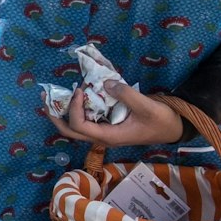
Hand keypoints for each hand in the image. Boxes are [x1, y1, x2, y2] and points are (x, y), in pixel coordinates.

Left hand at [43, 82, 186, 148]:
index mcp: (108, 136)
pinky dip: (77, 107)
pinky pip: (86, 118)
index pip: (79, 126)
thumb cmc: (162, 120)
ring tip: (52, 95)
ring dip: (63, 111)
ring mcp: (104, 131)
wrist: (175, 127)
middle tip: (45, 97)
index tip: (80, 90)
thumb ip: (125, 95)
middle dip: (54, 115)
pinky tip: (75, 94)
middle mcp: (102, 136)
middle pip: (69, 130)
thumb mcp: (147, 107)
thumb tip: (105, 83)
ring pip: (76, 126)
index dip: (74, 108)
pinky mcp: (108, 124)